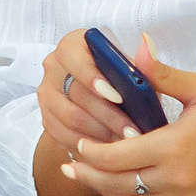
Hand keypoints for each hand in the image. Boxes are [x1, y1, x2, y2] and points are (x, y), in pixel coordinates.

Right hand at [37, 29, 141, 157]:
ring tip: (126, 143)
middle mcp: (54, 66)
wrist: (100, 95)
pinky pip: (64, 135)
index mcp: (73, 45)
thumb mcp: (133, 69)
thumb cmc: (121, 78)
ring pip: (71, 118)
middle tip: (133, 132)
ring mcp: (47, 93)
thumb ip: (142, 63)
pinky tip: (110, 150)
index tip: (118, 97)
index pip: (74, 57)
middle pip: (76, 93)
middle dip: (108, 115)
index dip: (93, 77)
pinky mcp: (47, 117)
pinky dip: (89, 145)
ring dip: (101, 133)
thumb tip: (148, 51)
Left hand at [61, 39, 195, 195]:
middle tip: (70, 166)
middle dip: (90, 176)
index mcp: (177, 147)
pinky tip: (130, 194)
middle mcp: (181, 181)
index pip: (118, 157)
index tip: (77, 143)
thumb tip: (134, 49)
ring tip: (92, 179)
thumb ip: (162, 75)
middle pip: (120, 186)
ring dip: (111, 194)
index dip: (91, 152)